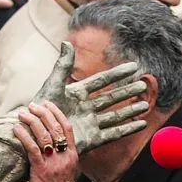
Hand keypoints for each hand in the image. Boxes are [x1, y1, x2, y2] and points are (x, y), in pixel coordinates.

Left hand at [13, 101, 79, 181]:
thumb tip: (47, 141)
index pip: (67, 128)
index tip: (47, 104)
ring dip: (32, 121)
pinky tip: (17, 129)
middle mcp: (63, 156)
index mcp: (71, 154)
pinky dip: (24, 136)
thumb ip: (59, 155)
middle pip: (55, 127)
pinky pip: (32, 148)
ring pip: (43, 134)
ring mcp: (53, 162)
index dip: (57, 113)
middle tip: (32, 106)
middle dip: (42, 113)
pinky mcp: (40, 169)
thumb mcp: (66, 168)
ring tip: (22, 114)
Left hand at [32, 42, 148, 153]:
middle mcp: (86, 108)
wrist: (35, 135)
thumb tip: (67, 42)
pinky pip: (114, 134)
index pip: (102, 81)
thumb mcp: (53, 85)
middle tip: (144, 85)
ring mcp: (90, 124)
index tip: (133, 67)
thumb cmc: (40, 110)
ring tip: (145, 105)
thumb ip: (63, 65)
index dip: (117, 74)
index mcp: (78, 94)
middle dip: (128, 92)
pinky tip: (141, 124)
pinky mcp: (92, 139)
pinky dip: (128, 129)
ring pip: (116, 115)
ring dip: (131, 110)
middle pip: (112, 98)